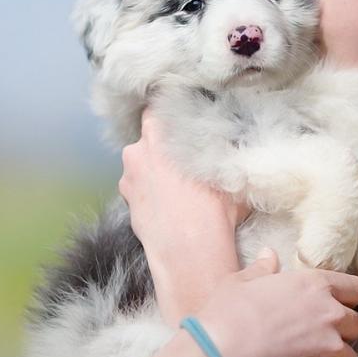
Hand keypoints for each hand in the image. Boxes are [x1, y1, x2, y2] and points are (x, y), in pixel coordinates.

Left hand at [119, 107, 251, 256]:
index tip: (179, 115)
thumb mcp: (228, 171)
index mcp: (159, 134)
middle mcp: (137, 151)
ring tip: (176, 185)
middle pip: (148, 136)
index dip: (167, 109)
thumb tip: (231, 143)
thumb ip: (222, 150)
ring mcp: (127, 178)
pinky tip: (167, 202)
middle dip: (163, 143)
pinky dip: (148, 190)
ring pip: (141, 163)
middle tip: (183, 154)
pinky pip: (137, 186)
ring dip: (154, 168)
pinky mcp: (126, 201)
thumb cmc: (212, 207)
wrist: (189, 249)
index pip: (155, 107)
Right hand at [194, 249, 357, 356]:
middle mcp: (330, 315)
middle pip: (356, 326)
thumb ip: (262, 268)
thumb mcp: (240, 282)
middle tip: (318, 340)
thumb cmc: (228, 314)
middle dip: (342, 333)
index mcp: (315, 285)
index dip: (347, 299)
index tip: (335, 307)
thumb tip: (269, 254)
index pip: (355, 288)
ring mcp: (329, 348)